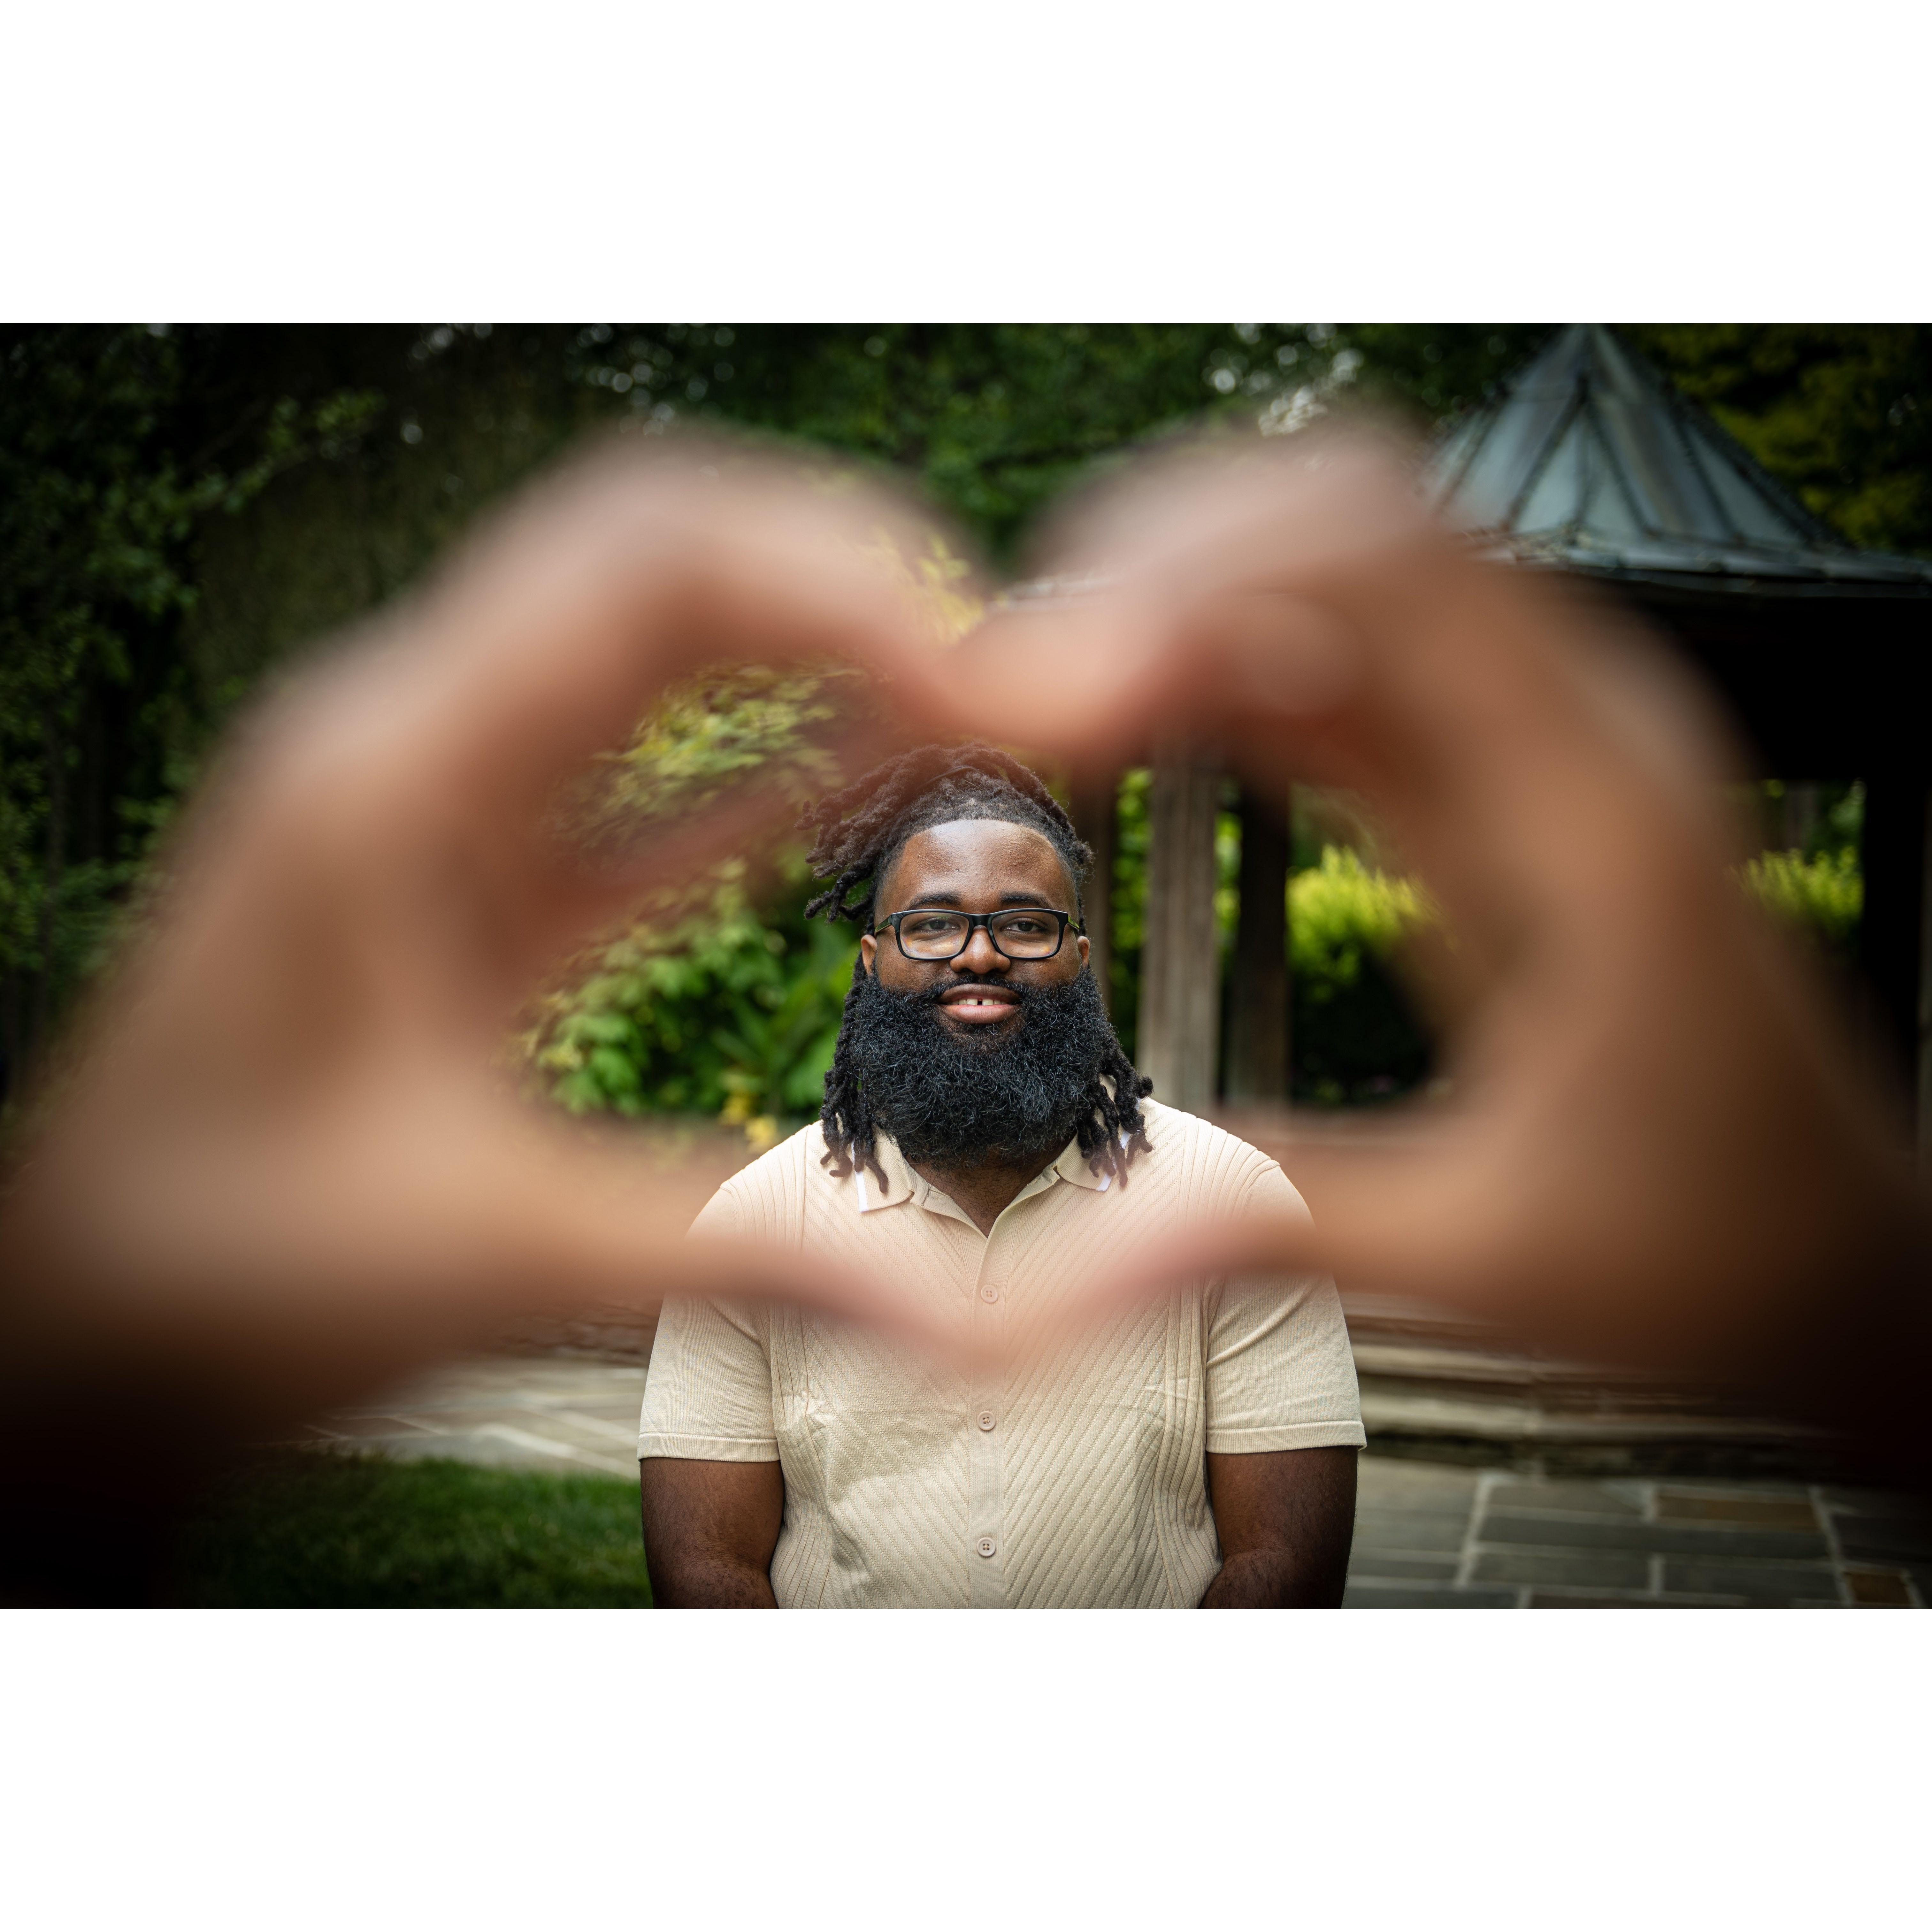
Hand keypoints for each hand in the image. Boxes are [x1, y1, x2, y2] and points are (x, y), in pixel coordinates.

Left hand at [0, 440, 972, 1439]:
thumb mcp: (480, 1259)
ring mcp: (442, 804)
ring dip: (814, 652)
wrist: (82, 1333)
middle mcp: (409, 745)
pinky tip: (882, 767)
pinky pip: (650, 780)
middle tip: (1005, 661)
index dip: (834, 581)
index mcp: (385, 776)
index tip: (978, 674)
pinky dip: (773, 761)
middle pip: (651, 562)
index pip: (639, 566)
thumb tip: (965, 1311)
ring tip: (974, 689)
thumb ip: (726, 1250)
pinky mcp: (479, 881)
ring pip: (653, 649)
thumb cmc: (216, 1284)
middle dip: (840, 580)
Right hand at [957, 428, 1929, 1435]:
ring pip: (1339, 563)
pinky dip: (1222, 662)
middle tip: (1012, 677)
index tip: (1053, 684)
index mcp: (1599, 814)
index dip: (1192, 574)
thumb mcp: (1490, 1257)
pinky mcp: (1493, 782)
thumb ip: (1279, 1227)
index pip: (1391, 559)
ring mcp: (1538, 745)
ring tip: (1038, 690)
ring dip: (1181, 595)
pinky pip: (1343, 661)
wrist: (1831, 1255)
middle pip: (1354, 513)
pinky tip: (1129, 722)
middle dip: (1162, 558)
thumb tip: (1067, 1251)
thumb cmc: (1702, 1256)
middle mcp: (1578, 732)